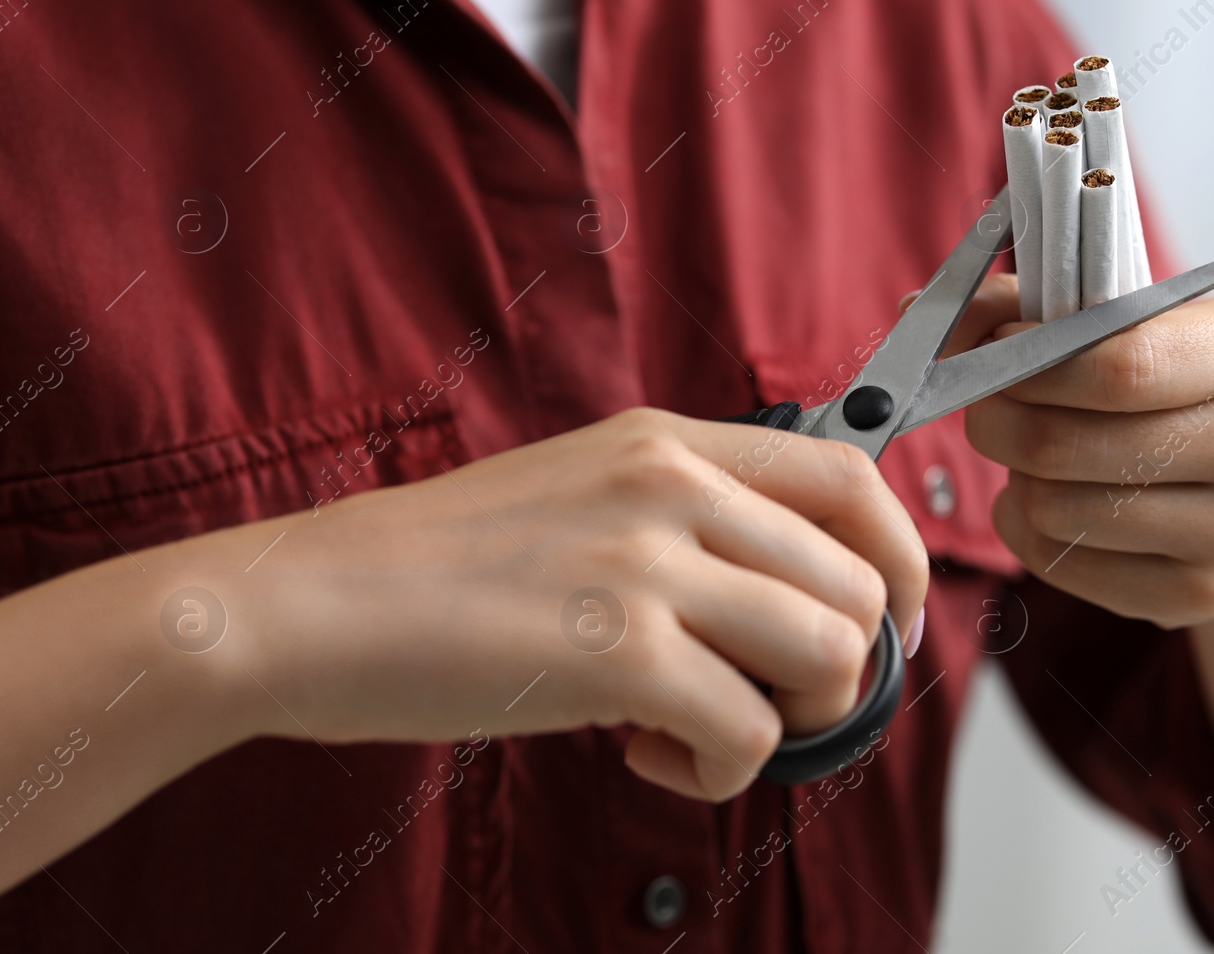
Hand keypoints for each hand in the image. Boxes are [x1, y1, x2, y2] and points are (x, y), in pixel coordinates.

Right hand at [223, 408, 927, 800]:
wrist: (313, 603)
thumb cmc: (438, 567)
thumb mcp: (580, 494)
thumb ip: (684, 522)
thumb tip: (783, 597)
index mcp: (668, 443)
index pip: (850, 475)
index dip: (899, 559)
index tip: (888, 626)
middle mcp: (672, 487)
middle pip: (858, 584)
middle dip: (840, 672)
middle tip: (767, 703)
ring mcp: (647, 564)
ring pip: (828, 656)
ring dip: (789, 720)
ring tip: (701, 726)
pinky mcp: (616, 651)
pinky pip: (748, 733)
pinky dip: (718, 770)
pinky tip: (645, 751)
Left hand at [944, 274, 1213, 627]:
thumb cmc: (1165, 380)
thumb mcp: (1119, 319)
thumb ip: (1019, 304)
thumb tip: (919, 313)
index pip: (1120, 367)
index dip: (1031, 361)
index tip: (997, 351)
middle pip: (1069, 443)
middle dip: (998, 419)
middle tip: (988, 405)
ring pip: (1056, 507)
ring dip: (1016, 475)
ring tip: (1033, 451)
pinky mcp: (1202, 594)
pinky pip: (1060, 563)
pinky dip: (1026, 528)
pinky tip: (1049, 498)